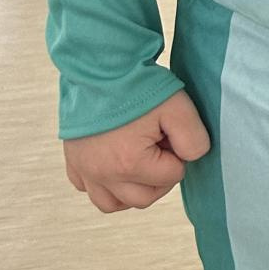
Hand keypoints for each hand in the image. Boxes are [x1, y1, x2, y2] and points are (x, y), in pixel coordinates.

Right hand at [63, 91, 210, 213]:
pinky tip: (116, 164)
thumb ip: (195, 139)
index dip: (178, 153)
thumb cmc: (139, 85)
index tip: (170, 132)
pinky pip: (88, 189)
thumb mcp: (179, 108)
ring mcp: (85, 170)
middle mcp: (103, 175)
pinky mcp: (73, 161)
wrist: (100, 66)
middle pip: (145, 197)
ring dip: (133, 190)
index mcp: (130, 164)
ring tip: (142, 164)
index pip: (172, 176)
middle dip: (160, 176)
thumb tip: (191, 158)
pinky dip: (105, 185)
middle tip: (161, 145)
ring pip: (113, 203)